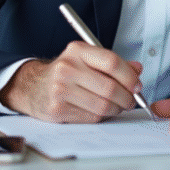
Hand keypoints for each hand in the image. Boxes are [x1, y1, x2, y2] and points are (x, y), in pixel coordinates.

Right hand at [0, 41, 142, 122]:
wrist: (32, 86)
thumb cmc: (65, 72)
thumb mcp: (86, 59)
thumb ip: (112, 64)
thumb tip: (137, 70)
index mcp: (78, 51)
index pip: (111, 62)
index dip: (129, 77)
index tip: (137, 85)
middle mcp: (67, 68)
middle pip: (109, 87)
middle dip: (127, 98)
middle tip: (131, 101)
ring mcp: (61, 90)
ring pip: (102, 106)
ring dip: (116, 109)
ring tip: (118, 106)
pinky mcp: (57, 109)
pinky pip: (91, 118)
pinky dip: (102, 117)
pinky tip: (100, 111)